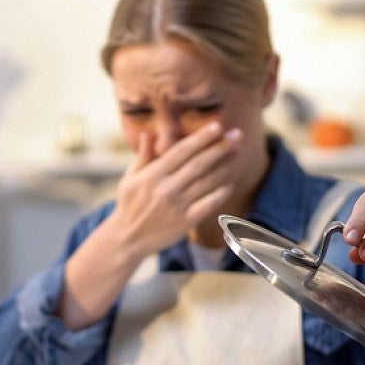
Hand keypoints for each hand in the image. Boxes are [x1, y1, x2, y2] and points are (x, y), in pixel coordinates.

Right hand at [107, 122, 239, 259]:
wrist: (127, 239)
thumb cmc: (129, 205)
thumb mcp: (130, 178)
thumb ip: (143, 156)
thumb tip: (149, 134)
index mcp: (152, 175)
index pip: (181, 151)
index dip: (201, 138)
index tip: (217, 126)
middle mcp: (166, 188)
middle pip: (199, 164)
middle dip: (220, 147)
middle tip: (237, 134)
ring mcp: (177, 206)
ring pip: (207, 182)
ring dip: (225, 167)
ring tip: (238, 153)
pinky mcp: (185, 222)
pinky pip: (209, 204)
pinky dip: (221, 193)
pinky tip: (230, 184)